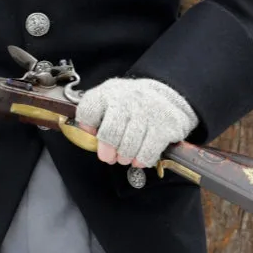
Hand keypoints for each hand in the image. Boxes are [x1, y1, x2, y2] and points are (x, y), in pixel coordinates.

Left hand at [75, 77, 198, 167]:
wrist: (163, 95)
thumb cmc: (129, 103)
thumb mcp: (108, 100)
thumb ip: (93, 116)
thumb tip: (90, 138)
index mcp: (108, 92)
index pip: (89, 111)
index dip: (87, 127)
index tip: (93, 134)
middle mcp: (128, 99)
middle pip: (110, 133)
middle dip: (107, 151)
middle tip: (109, 156)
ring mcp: (148, 111)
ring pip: (129, 145)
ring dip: (125, 156)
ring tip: (125, 156)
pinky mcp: (166, 125)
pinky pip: (148, 152)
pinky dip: (142, 160)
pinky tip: (140, 157)